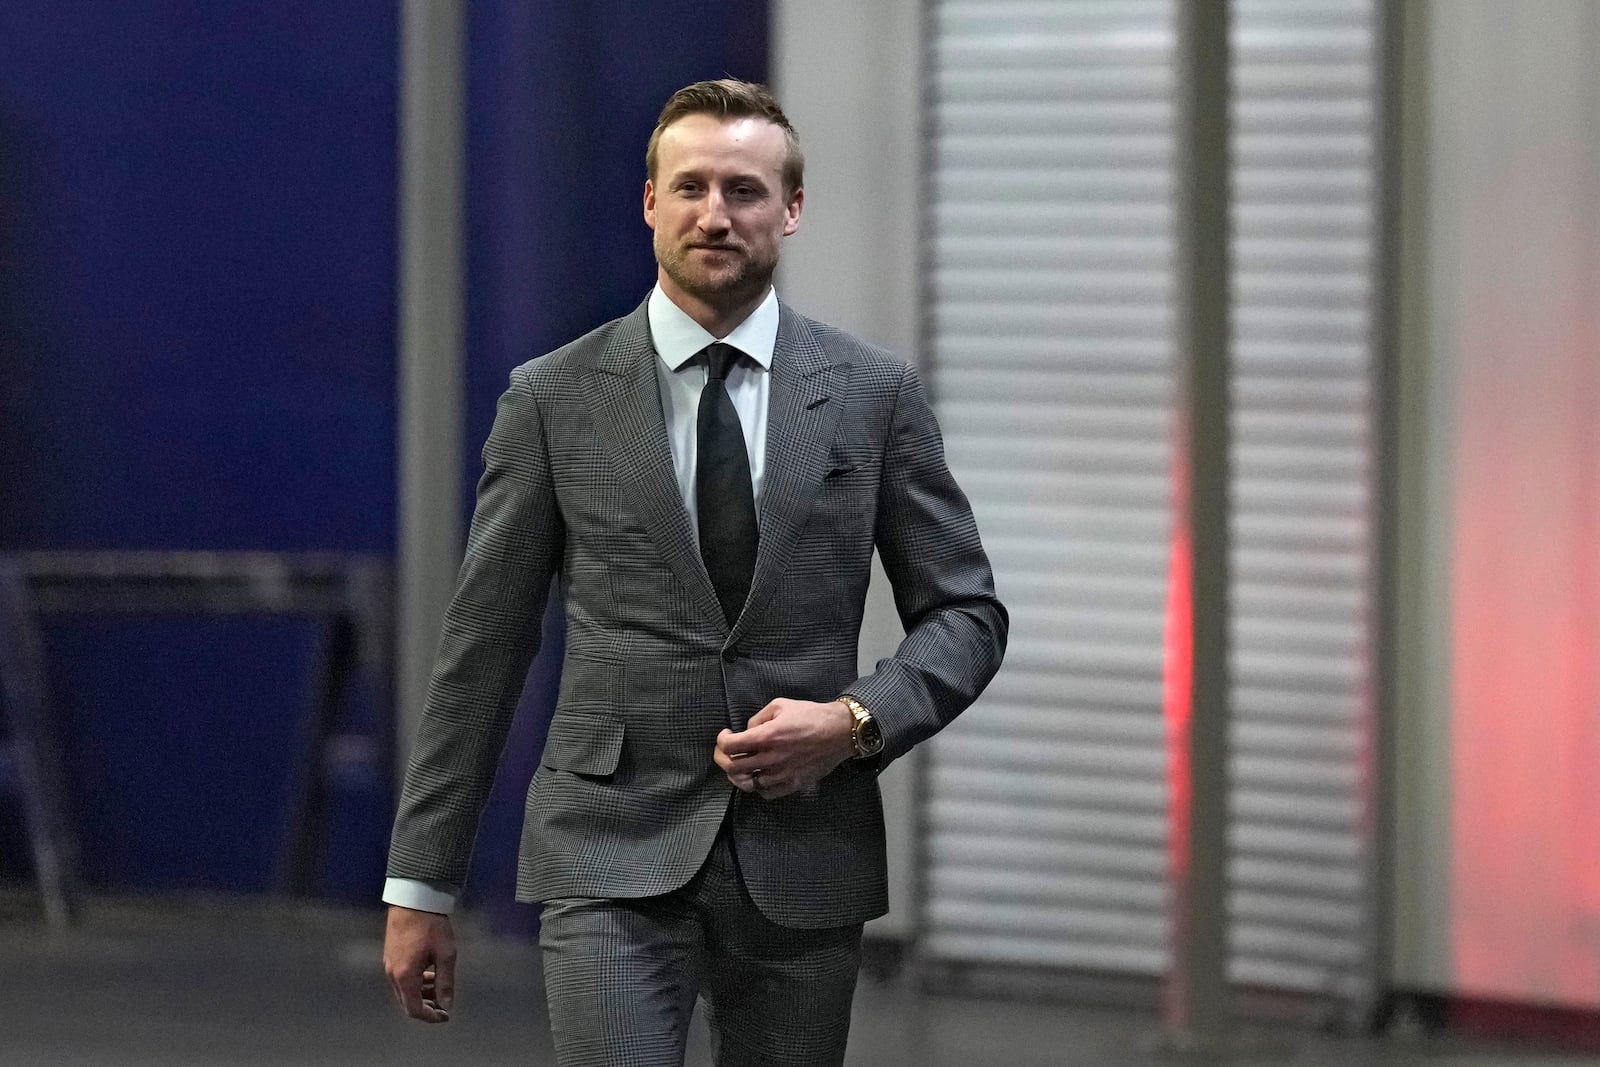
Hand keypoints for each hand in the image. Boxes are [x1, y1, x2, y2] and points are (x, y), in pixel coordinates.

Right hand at [384, 905, 455, 1022]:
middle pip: (407, 1002)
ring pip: (403, 991)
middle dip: (426, 1007)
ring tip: (439, 986)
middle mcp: (392, 974)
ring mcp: (389, 965)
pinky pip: (401, 978)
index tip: (446, 1015)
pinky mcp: (390, 956)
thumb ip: (446, 982)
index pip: (414, 1009)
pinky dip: (415, 982)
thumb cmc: (431, 925)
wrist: (413, 899)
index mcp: (405, 976)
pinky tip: (429, 973)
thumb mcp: (445, 954)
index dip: (430, 1016)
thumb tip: (446, 1005)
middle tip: (444, 1004)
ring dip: (421, 994)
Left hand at [714, 698, 855, 798]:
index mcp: (766, 736)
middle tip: (725, 752)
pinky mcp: (793, 784)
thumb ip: (758, 718)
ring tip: (739, 766)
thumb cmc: (811, 715)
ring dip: (737, 775)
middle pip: (733, 768)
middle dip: (722, 759)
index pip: (730, 746)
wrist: (839, 731)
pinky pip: (766, 793)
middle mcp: (771, 758)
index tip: (726, 735)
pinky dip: (757, 786)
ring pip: (747, 784)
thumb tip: (748, 730)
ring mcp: (781, 774)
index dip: (721, 741)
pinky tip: (759, 776)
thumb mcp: (780, 705)